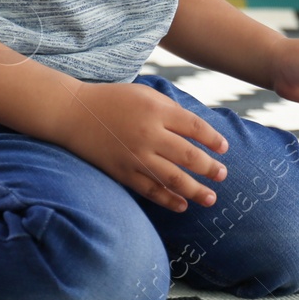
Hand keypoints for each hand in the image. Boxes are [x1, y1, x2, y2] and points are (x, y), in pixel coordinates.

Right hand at [54, 81, 229, 211]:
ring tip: (211, 198)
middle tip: (223, 175)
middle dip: (210, 168)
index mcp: (156, 111)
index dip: (213, 139)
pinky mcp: (123, 172)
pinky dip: (168, 200)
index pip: (194, 128)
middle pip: (188, 156)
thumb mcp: (145, 94)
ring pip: (173, 178)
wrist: (74, 113)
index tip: (224, 149)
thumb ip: (171, 110)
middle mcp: (148, 134)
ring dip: (195, 190)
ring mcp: (135, 156)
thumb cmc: (113, 100)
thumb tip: (196, 130)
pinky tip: (182, 205)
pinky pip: (150, 190)